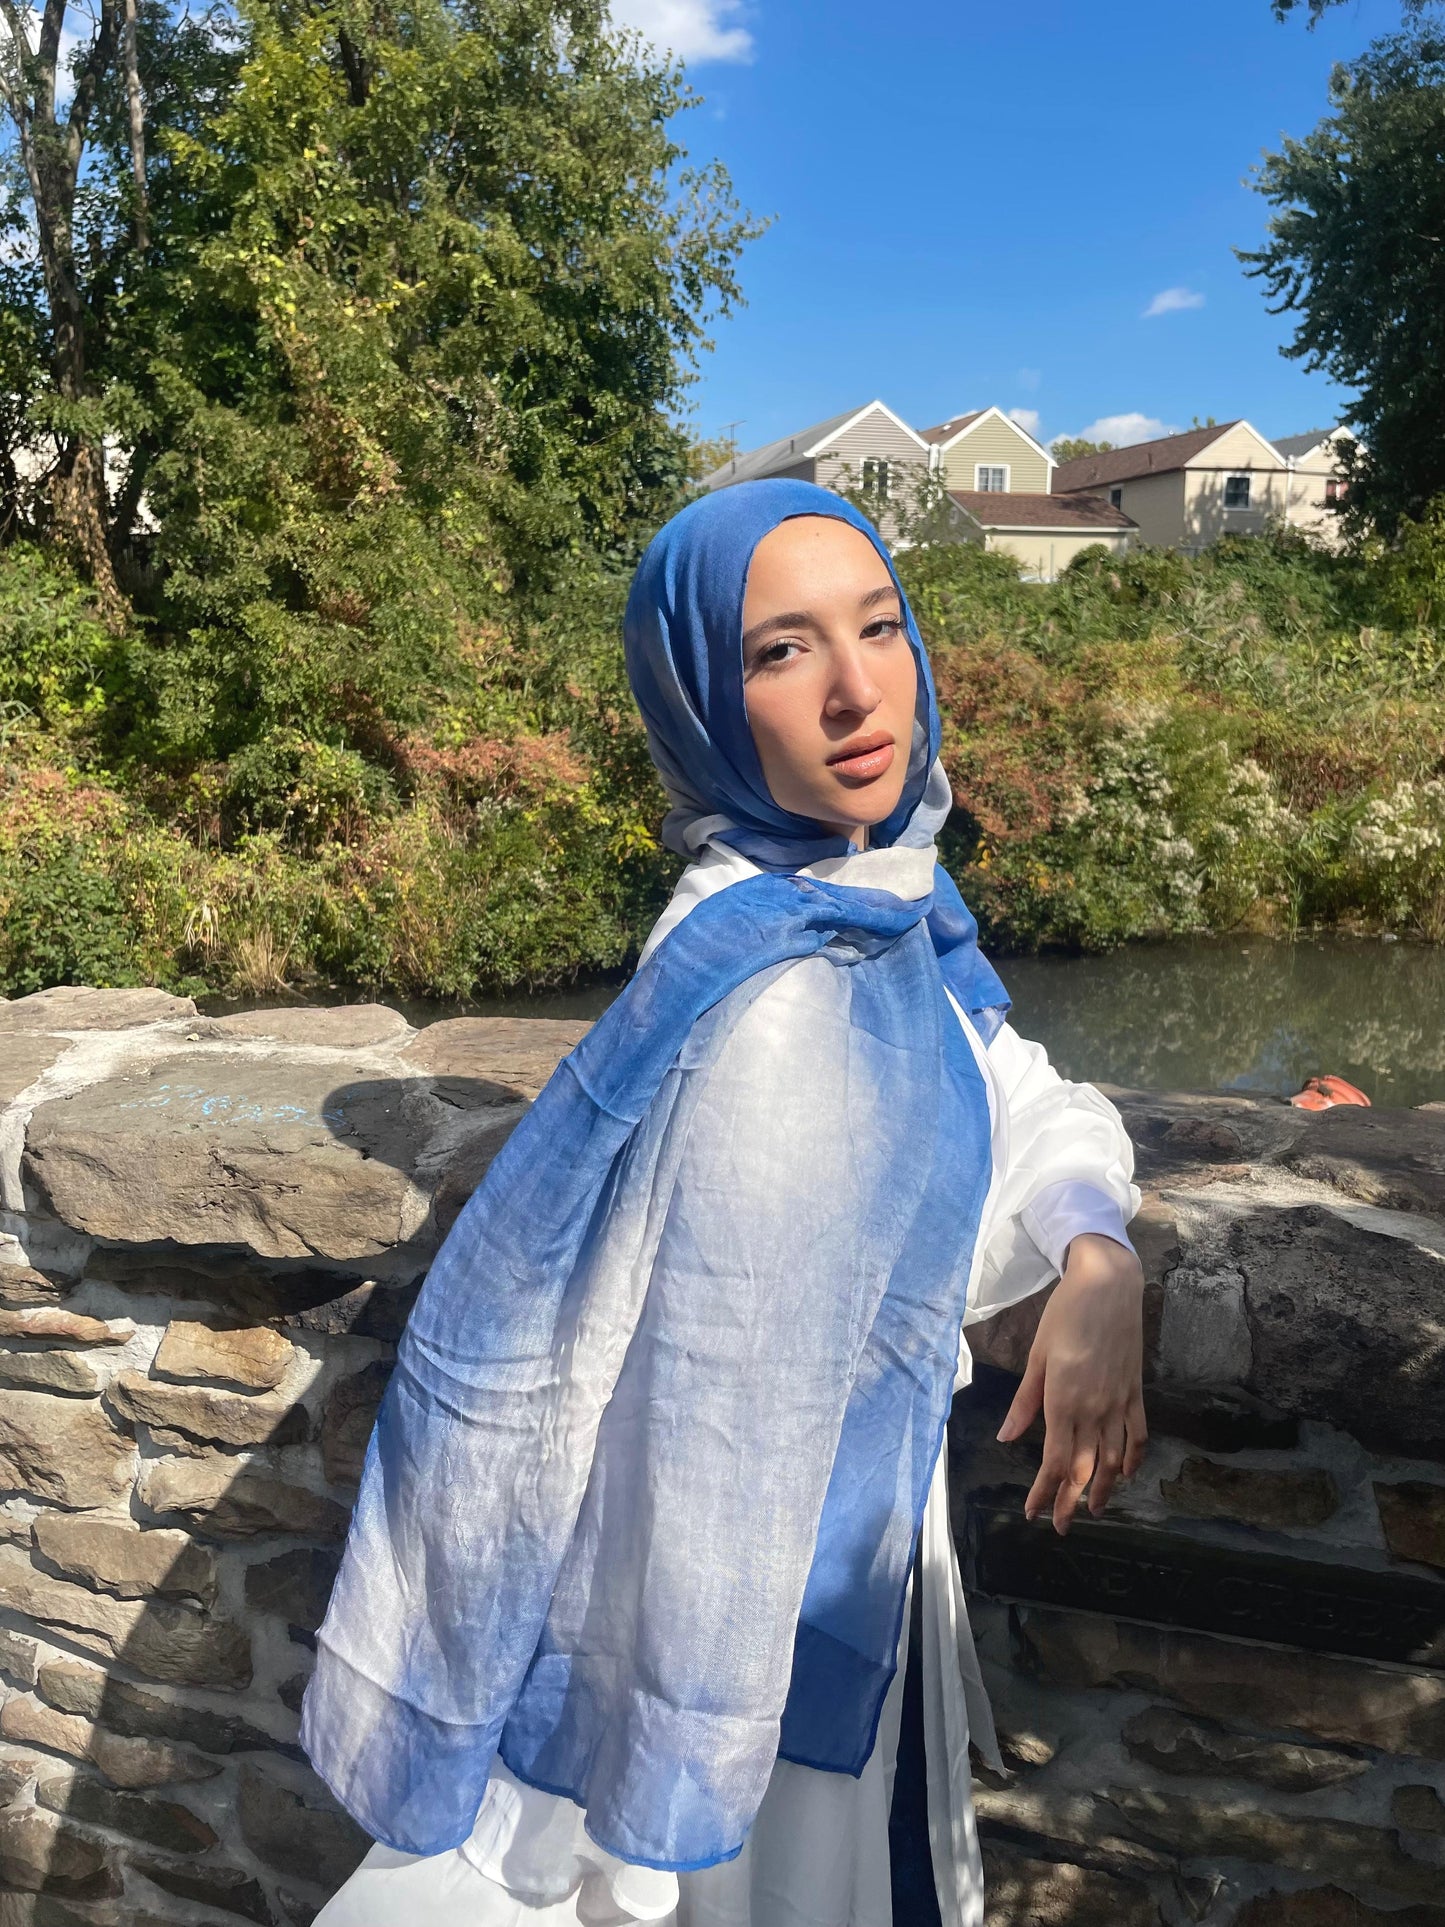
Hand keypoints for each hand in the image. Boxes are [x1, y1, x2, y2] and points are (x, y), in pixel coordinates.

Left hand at [995, 1232, 1146, 1534]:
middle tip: (1060, 1526)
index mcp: (1064, 1400)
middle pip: (1086, 1469)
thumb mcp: (1036, 1356)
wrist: (1108, 1285)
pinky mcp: (1136, 1392)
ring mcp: (1119, 1402)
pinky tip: (1126, 1473)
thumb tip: (1007, 1438)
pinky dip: (1133, 1459)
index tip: (1033, 1513)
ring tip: (1094, 1510)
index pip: (1056, 1461)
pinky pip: (1138, 1435)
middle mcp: (1095, 1408)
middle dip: (1072, 1501)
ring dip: (1105, 1489)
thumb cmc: (1064, 1315)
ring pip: (1115, 1460)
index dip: (1044, 1492)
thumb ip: (1025, 1402)